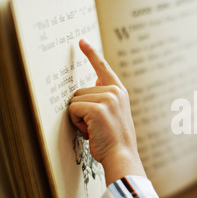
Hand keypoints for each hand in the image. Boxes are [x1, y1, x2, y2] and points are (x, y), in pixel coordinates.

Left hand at [69, 39, 145, 184]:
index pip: (103, 69)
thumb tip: (95, 80)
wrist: (122, 156)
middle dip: (81, 110)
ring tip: (94, 130)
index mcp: (120, 93)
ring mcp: (107, 99)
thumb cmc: (115, 140)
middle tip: (95, 126)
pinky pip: (73, 109)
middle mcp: (115, 92)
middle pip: (80, 91)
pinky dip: (76, 122)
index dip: (92, 54)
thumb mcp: (114, 114)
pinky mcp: (97, 107)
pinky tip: (90, 131)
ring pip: (75, 100)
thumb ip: (106, 97)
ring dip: (78, 117)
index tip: (82, 41)